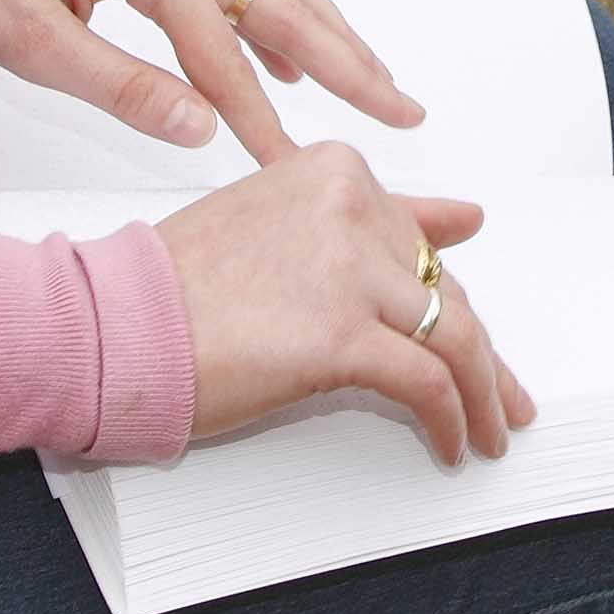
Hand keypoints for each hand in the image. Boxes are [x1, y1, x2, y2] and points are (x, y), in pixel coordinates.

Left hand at [0, 0, 424, 162]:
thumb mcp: (26, 39)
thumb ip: (115, 83)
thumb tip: (195, 129)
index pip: (219, 53)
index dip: (258, 117)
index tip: (291, 166)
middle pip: (284, 3)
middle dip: (349, 63)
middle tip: (402, 112)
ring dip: (335, 34)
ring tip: (379, 86)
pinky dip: (289, 16)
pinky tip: (298, 60)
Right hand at [156, 148, 535, 464]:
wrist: (111, 329)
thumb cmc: (178, 287)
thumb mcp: (283, 226)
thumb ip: (376, 217)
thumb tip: (466, 218)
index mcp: (334, 170)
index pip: (421, 244)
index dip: (450, 302)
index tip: (474, 339)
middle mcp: (350, 204)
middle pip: (445, 290)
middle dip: (479, 354)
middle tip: (502, 395)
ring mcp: (348, 267)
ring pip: (456, 334)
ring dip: (482, 394)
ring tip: (488, 429)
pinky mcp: (341, 333)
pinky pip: (427, 382)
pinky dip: (450, 419)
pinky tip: (450, 443)